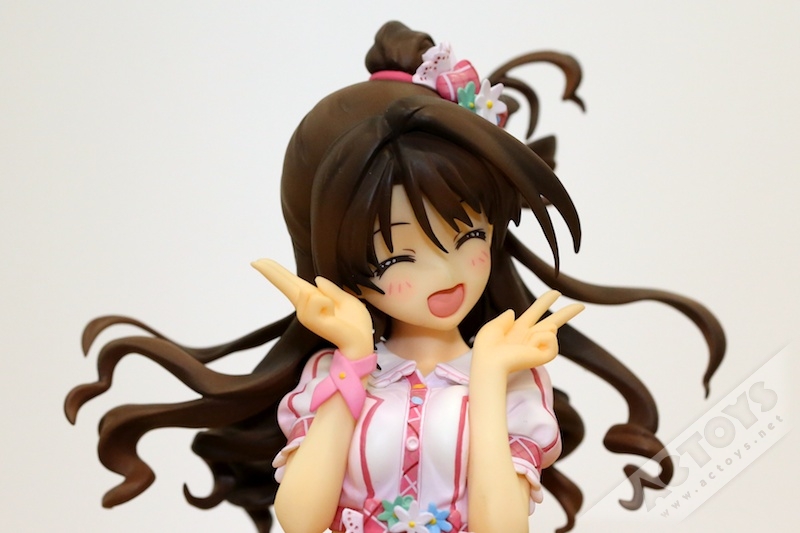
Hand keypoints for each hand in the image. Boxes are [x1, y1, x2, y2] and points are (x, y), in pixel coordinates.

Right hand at [251, 259, 372, 358]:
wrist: (361, 341)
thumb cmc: (355, 324)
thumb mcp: (346, 300)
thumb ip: (331, 290)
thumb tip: (316, 279)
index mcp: (314, 299)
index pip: (292, 282)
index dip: (276, 271)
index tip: (260, 261)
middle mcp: (306, 306)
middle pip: (285, 284)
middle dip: (271, 271)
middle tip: (255, 259)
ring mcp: (306, 314)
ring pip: (304, 291)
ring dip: (323, 296)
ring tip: (333, 311)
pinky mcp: (311, 320)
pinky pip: (316, 299)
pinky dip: (328, 303)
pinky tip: (332, 315)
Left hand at [472, 291, 582, 375]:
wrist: (490, 362)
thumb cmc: (487, 348)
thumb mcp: (492, 328)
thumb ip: (503, 319)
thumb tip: (513, 312)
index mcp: (517, 330)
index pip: (534, 312)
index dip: (545, 302)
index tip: (556, 293)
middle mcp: (530, 338)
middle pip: (553, 322)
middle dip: (566, 313)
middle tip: (581, 305)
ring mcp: (539, 346)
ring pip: (553, 326)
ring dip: (537, 330)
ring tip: (524, 343)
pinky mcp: (546, 354)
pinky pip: (551, 335)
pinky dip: (540, 336)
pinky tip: (530, 346)